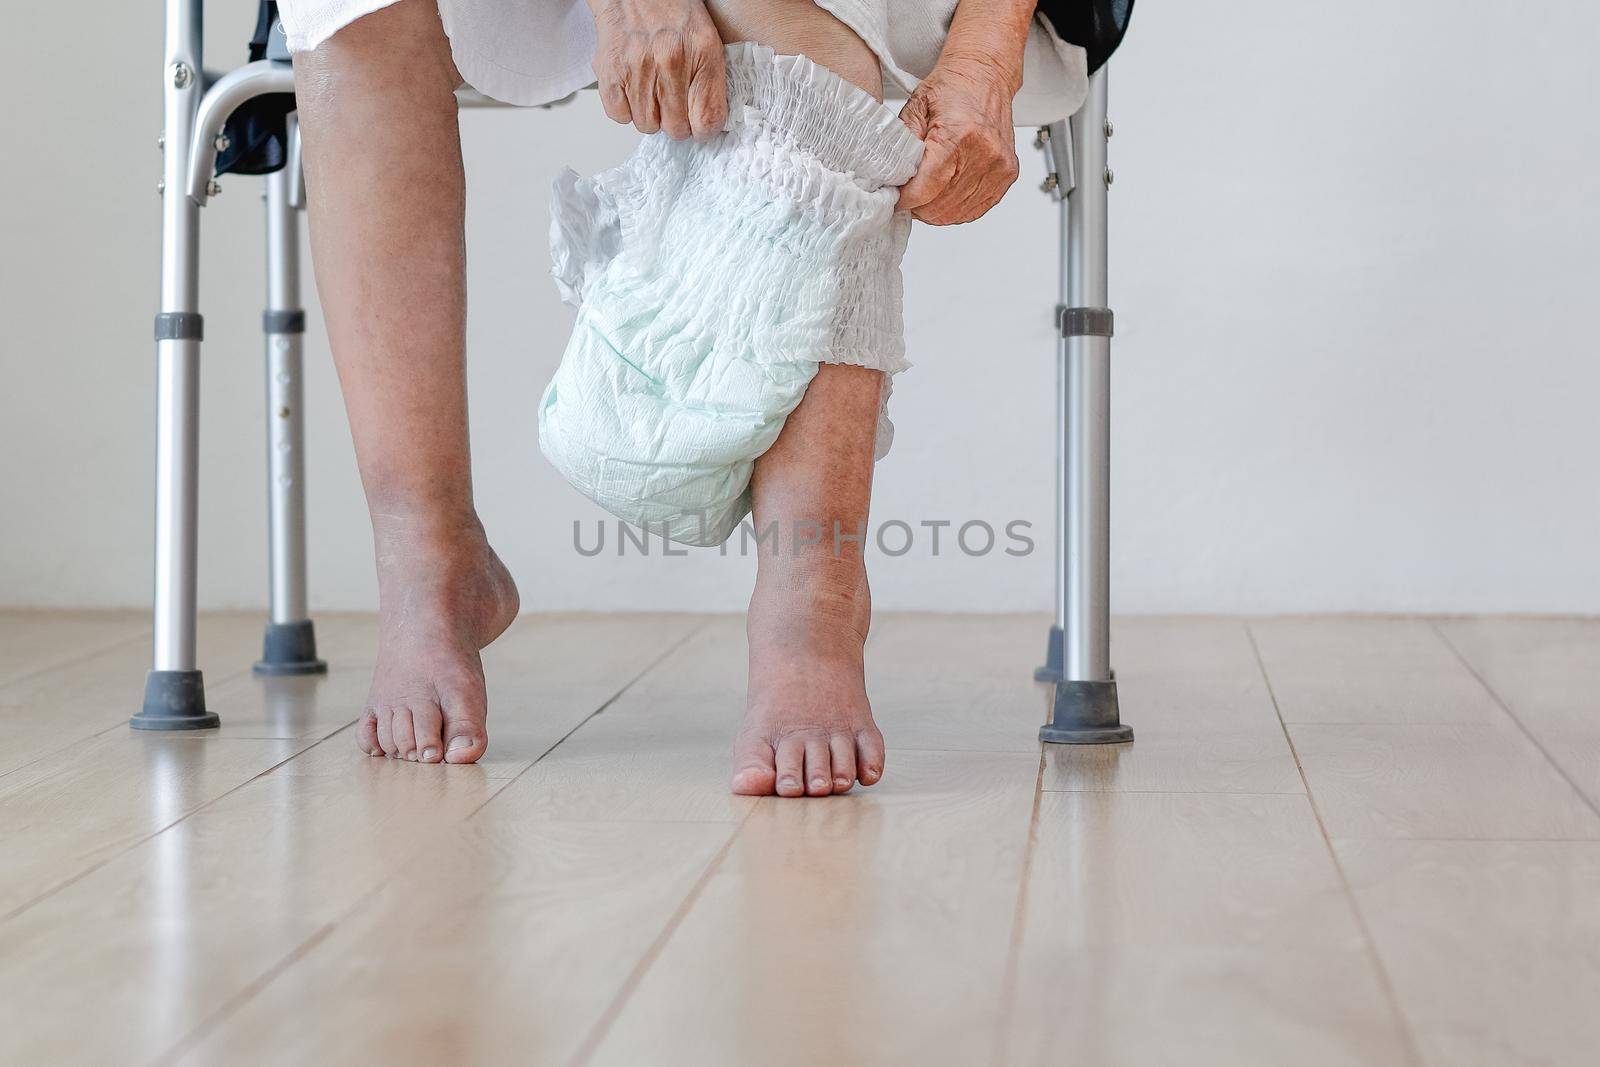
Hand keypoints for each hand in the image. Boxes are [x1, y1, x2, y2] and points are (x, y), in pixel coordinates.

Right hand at [589, 0, 726, 139]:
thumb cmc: (671, 13)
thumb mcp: (706, 39)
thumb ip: (711, 81)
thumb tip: (708, 124)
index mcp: (702, 52)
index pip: (708, 119)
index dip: (704, 130)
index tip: (699, 124)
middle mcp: (670, 61)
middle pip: (677, 129)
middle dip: (676, 122)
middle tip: (673, 104)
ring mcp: (638, 67)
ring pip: (648, 125)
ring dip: (651, 115)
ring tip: (652, 91)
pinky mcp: (611, 71)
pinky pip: (620, 115)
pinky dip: (626, 108)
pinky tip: (634, 89)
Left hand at [896, 57, 1020, 224]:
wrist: (985, 74)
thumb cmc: (951, 88)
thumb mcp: (915, 107)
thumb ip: (902, 145)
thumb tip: (891, 179)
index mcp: (958, 136)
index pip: (926, 189)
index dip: (906, 200)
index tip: (895, 198)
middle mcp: (983, 153)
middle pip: (941, 205)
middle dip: (919, 207)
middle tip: (908, 196)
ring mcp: (999, 166)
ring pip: (958, 212)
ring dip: (936, 211)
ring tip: (925, 196)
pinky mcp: (1007, 174)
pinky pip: (977, 208)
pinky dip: (957, 209)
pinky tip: (945, 197)